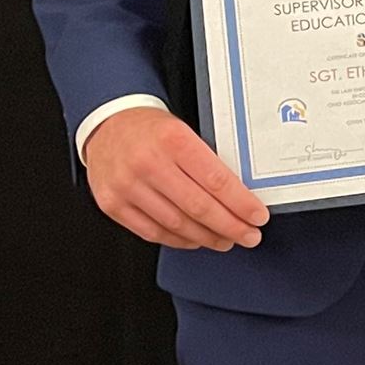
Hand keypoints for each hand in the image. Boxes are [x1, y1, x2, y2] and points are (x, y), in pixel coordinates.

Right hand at [84, 107, 267, 250]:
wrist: (107, 124)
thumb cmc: (150, 129)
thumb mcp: (184, 131)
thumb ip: (207, 161)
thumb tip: (240, 196)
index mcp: (173, 139)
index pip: (217, 180)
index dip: (241, 204)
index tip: (257, 216)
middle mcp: (148, 163)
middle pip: (199, 207)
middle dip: (231, 227)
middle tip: (249, 235)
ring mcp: (127, 186)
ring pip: (177, 224)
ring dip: (208, 237)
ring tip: (226, 239)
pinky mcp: (113, 204)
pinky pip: (153, 232)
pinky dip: (179, 240)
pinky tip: (196, 239)